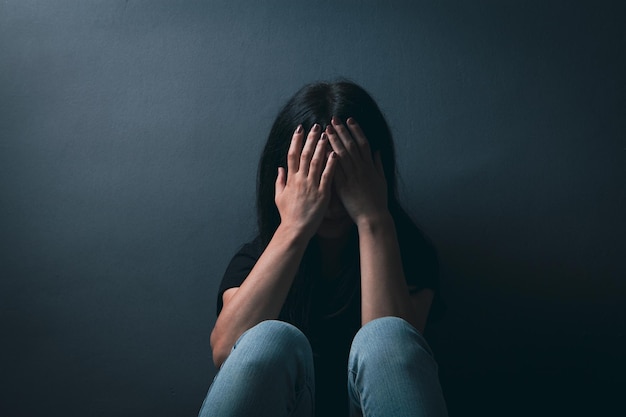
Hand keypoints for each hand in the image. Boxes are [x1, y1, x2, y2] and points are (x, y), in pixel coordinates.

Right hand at [275, 124, 337, 239]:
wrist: (295, 230)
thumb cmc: (288, 215)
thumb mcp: (279, 197)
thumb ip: (279, 181)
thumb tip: (279, 168)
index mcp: (291, 179)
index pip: (292, 154)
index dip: (296, 140)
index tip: (300, 128)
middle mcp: (300, 179)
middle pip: (304, 154)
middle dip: (310, 138)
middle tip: (316, 125)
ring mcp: (311, 186)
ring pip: (316, 161)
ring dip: (321, 146)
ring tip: (326, 134)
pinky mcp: (322, 193)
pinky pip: (327, 175)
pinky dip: (331, 163)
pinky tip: (335, 153)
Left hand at [325, 117, 387, 225]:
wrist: (373, 217)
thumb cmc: (378, 200)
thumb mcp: (381, 180)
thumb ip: (378, 164)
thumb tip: (377, 151)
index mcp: (370, 166)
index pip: (362, 143)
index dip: (355, 130)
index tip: (349, 120)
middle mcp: (361, 169)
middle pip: (350, 145)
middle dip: (341, 131)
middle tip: (333, 119)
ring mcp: (352, 177)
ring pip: (342, 155)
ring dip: (333, 141)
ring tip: (326, 130)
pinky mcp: (343, 187)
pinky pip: (334, 170)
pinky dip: (328, 160)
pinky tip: (322, 150)